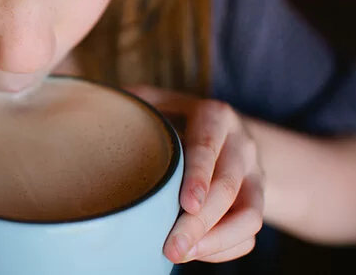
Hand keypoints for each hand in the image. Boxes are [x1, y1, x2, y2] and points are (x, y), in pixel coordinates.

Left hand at [126, 86, 264, 263]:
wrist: (224, 131)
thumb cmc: (177, 117)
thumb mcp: (160, 101)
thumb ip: (136, 104)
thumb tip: (97, 108)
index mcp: (215, 116)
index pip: (208, 146)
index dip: (198, 176)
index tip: (186, 205)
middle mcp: (240, 144)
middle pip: (227, 187)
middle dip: (200, 223)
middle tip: (171, 248)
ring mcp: (254, 175)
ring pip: (250, 216)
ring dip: (216, 242)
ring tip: (181, 255)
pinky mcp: (258, 201)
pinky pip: (250, 234)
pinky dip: (225, 249)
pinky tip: (195, 253)